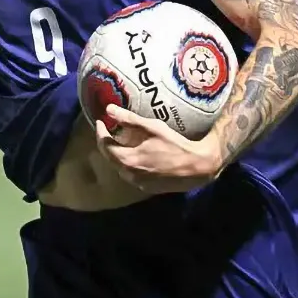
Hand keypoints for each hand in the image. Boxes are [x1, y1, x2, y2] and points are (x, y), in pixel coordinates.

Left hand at [95, 105, 220, 193]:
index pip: (104, 146)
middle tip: (109, 130)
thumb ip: (129, 119)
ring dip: (119, 155)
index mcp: (127, 160)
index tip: (100, 122)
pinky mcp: (148, 188)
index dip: (100, 133)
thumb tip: (109, 109)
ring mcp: (138, 184)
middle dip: (108, 144)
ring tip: (123, 142)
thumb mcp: (152, 128)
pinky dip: (130, 164)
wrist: (196, 166)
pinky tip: (137, 155)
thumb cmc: (174, 144)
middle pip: (111, 158)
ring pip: (121, 167)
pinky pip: (132, 174)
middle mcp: (129, 175)